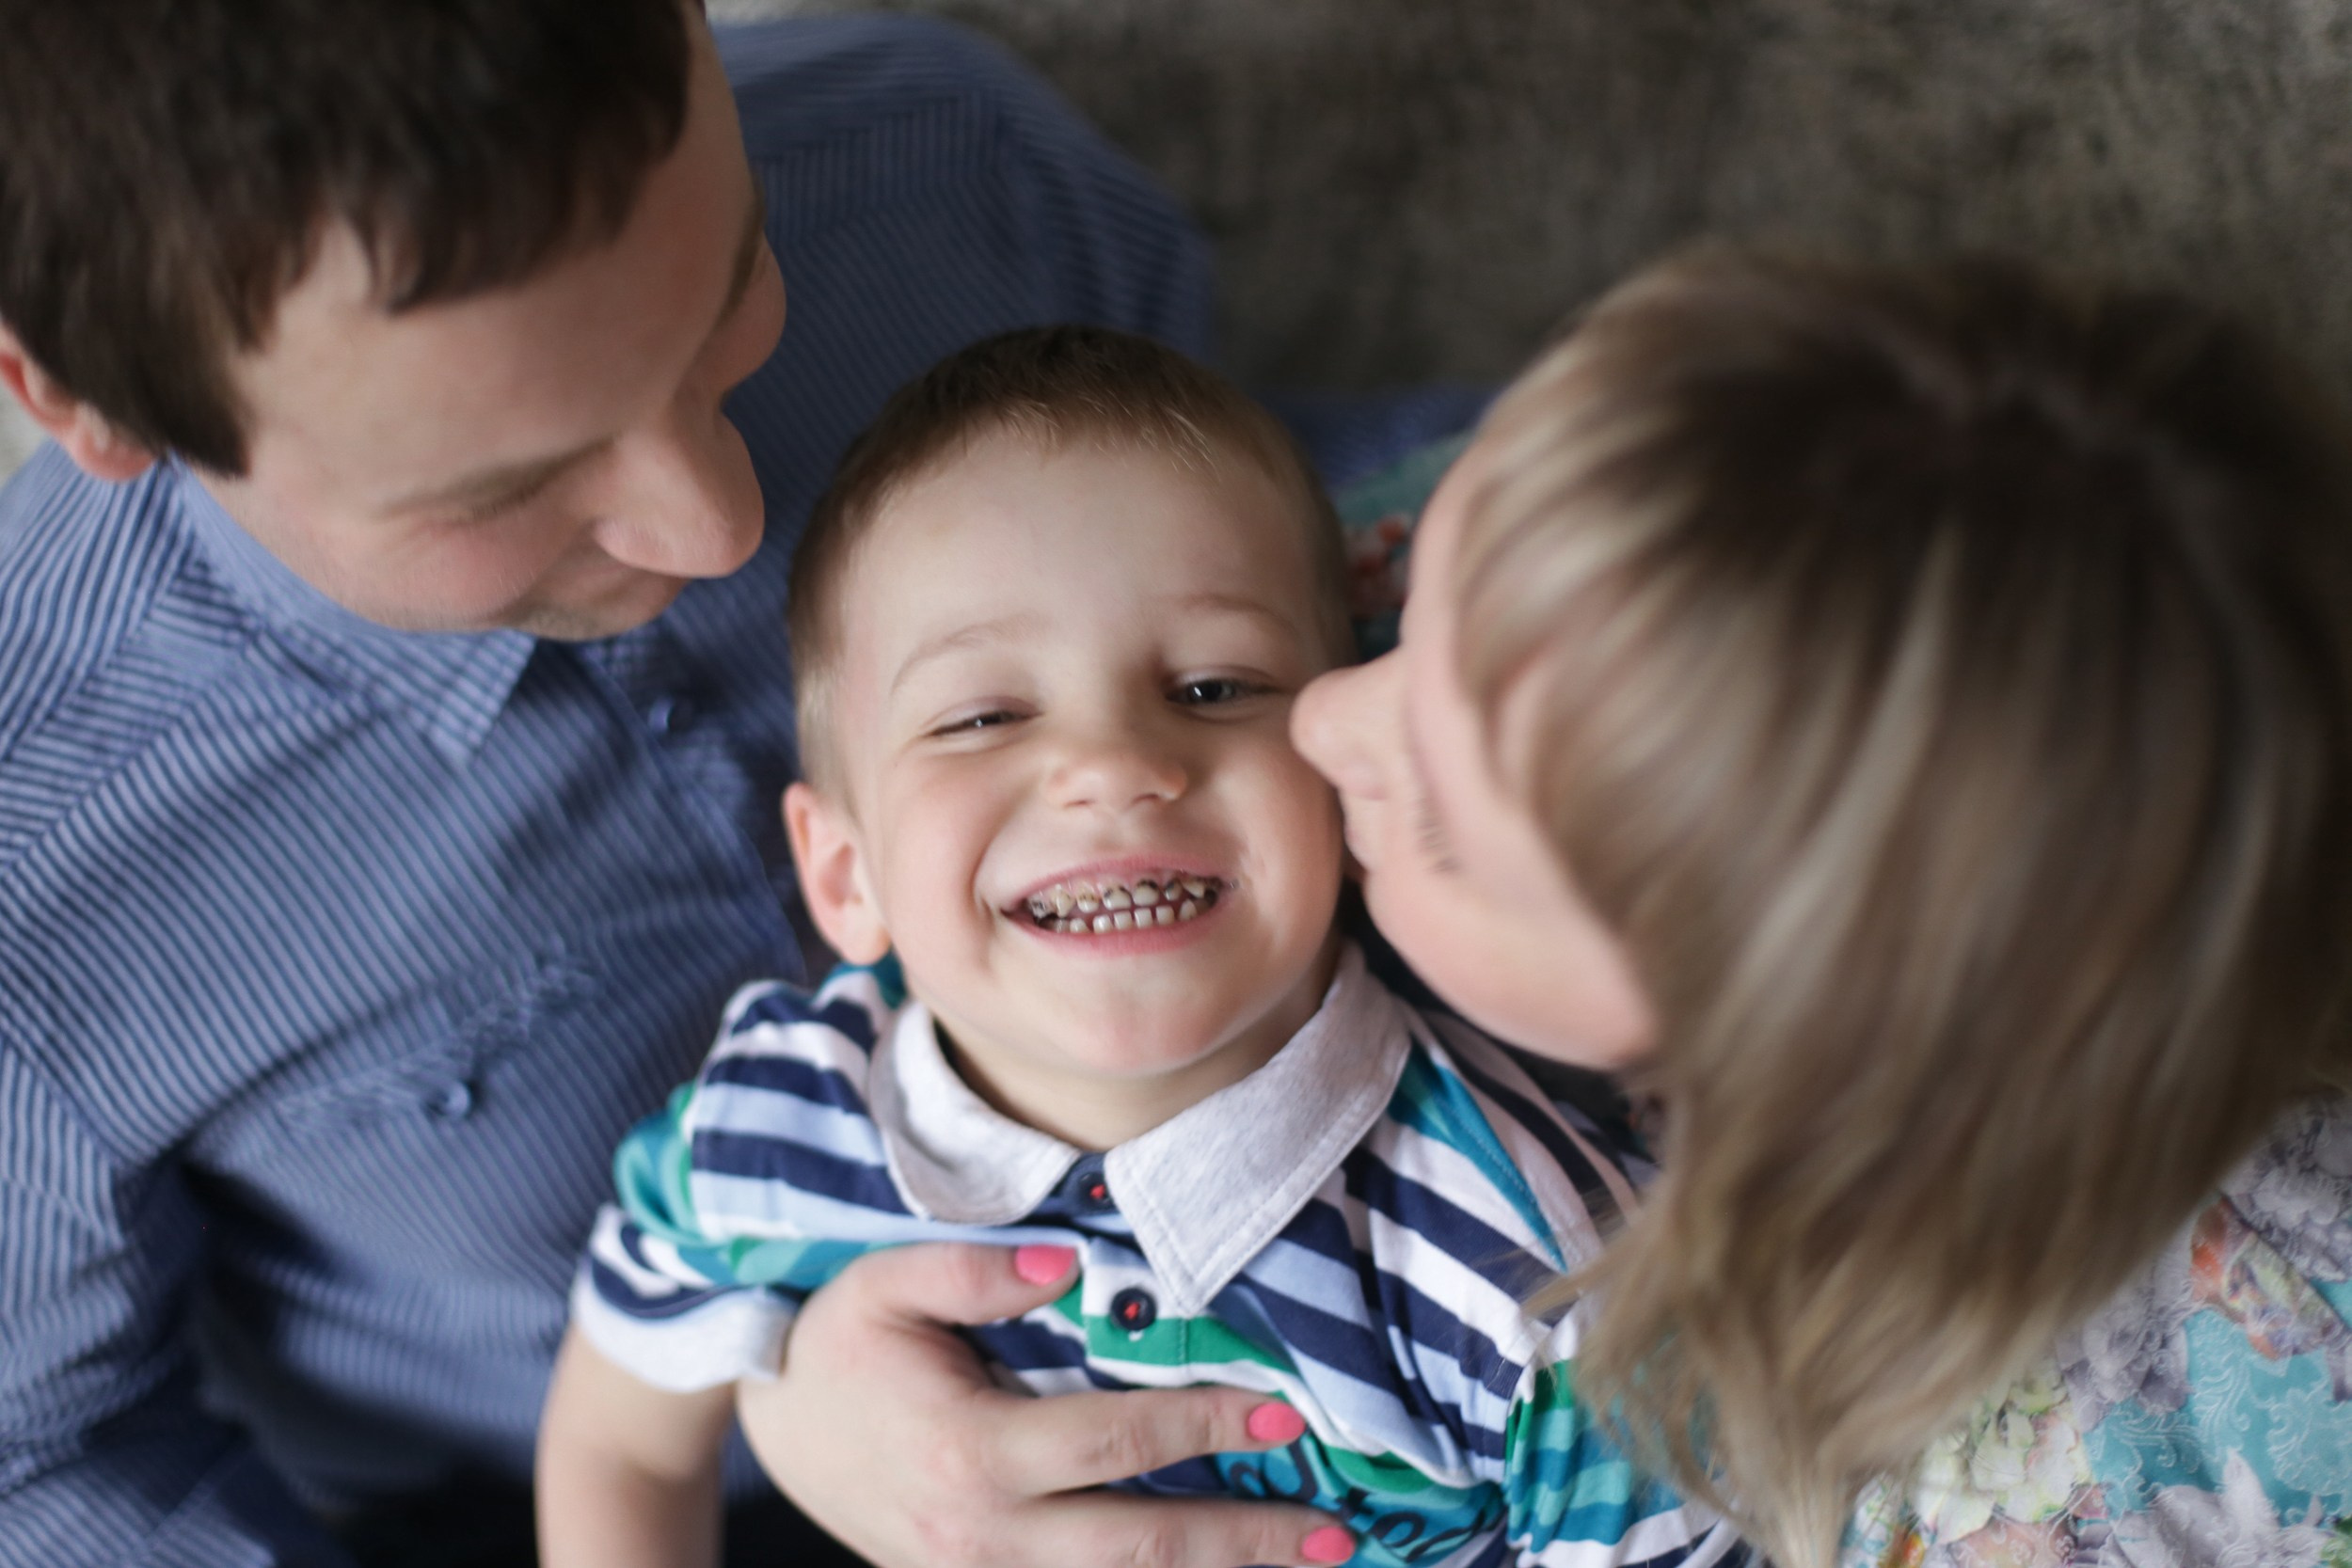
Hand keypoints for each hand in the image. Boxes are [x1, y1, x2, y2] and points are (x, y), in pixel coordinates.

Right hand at [737, 1242, 1356, 1567]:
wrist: (774, 1429)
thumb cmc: (837, 1345)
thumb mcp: (881, 1284)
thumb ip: (971, 1271)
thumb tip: (1070, 1261)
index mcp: (968, 1452)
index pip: (1111, 1445)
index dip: (1201, 1429)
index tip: (1282, 1412)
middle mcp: (983, 1536)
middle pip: (1137, 1551)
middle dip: (1245, 1541)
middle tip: (1338, 1531)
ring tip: (1316, 1564)